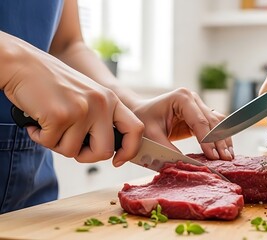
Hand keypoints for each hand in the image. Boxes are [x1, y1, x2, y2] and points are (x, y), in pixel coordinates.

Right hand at [1, 32, 143, 165]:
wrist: (22, 63)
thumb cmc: (52, 84)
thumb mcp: (87, 96)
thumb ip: (100, 119)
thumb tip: (107, 152)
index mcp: (111, 99)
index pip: (136, 130)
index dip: (129, 151)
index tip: (117, 160)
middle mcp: (101, 104)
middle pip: (105, 151)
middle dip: (85, 156)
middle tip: (69, 144)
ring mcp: (82, 109)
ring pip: (73, 151)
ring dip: (56, 143)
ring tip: (48, 122)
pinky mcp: (60, 115)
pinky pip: (51, 144)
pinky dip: (39, 137)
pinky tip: (36, 120)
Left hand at [132, 88, 233, 159]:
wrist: (138, 115)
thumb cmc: (143, 122)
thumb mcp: (152, 137)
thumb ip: (168, 150)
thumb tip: (186, 164)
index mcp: (181, 98)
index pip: (200, 121)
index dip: (208, 140)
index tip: (213, 157)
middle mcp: (193, 99)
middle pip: (213, 122)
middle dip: (219, 141)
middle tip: (225, 159)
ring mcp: (198, 106)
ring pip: (218, 124)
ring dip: (224, 140)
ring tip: (228, 157)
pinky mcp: (200, 116)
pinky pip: (214, 128)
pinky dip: (220, 140)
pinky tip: (225, 152)